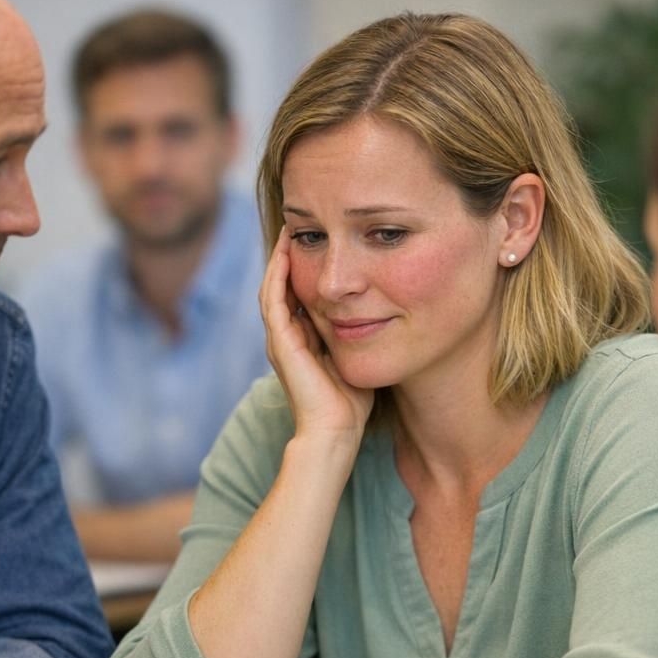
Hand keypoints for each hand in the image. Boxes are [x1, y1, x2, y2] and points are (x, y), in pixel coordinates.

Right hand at [259, 228, 372, 444]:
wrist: (336, 432)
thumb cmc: (352, 404)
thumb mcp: (358, 357)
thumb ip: (362, 336)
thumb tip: (384, 312)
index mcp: (304, 342)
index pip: (300, 295)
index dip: (307, 269)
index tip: (320, 242)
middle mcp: (288, 339)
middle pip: (283, 287)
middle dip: (290, 257)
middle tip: (299, 225)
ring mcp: (280, 341)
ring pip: (273, 288)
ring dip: (279, 258)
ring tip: (289, 229)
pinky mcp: (280, 344)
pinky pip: (273, 300)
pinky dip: (278, 274)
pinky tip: (286, 251)